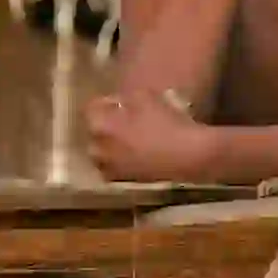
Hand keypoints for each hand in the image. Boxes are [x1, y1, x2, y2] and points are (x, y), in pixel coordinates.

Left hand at [85, 91, 216, 181]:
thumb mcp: (145, 96)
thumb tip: (119, 101)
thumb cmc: (165, 122)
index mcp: (100, 125)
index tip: (119, 100)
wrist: (187, 155)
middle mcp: (99, 149)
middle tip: (124, 118)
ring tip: (130, 137)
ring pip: (103, 152)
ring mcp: (111, 168)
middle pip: (94, 132)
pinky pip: (116, 167)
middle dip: (106, 124)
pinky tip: (138, 153)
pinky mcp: (125, 181)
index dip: (106, 102)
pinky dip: (122, 159)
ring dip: (112, 143)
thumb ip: (126, 96)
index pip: (91, 109)